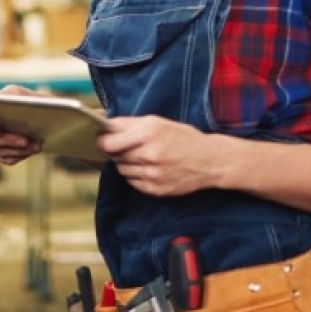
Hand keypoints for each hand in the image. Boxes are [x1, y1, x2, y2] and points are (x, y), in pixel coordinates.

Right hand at [0, 84, 44, 164]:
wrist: (41, 114)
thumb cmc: (24, 100)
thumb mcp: (17, 93)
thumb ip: (8, 94)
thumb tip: (2, 100)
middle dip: (8, 141)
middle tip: (25, 139)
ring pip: (1, 152)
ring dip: (20, 148)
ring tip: (37, 143)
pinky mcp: (4, 155)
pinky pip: (10, 159)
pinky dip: (24, 153)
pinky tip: (35, 146)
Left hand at [97, 115, 217, 195]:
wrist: (209, 160)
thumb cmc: (182, 137)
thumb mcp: (158, 122)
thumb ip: (129, 124)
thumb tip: (103, 124)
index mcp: (148, 132)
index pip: (109, 142)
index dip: (102, 141)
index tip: (101, 139)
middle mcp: (149, 154)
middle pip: (115, 156)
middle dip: (118, 151)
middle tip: (129, 146)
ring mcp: (152, 174)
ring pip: (122, 170)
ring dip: (126, 163)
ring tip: (143, 157)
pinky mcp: (155, 189)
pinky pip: (132, 182)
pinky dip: (136, 175)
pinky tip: (149, 168)